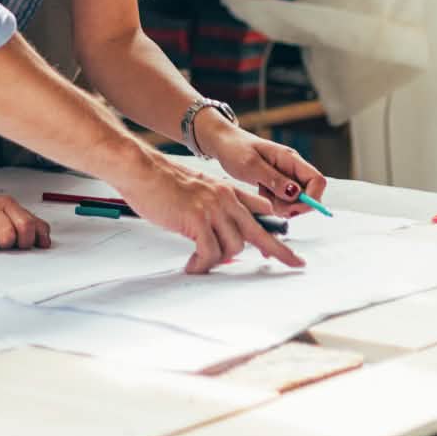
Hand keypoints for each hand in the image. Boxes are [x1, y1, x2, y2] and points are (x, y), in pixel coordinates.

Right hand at [118, 154, 305, 273]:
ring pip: (233, 246)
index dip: (273, 230)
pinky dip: (201, 264)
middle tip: (295, 264)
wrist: (141, 169)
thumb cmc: (161, 181)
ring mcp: (213, 208)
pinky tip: (191, 266)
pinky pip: (209, 253)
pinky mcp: (198, 219)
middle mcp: (225, 198)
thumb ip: (214, 206)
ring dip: (218, 259)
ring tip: (200, 262)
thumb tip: (221, 235)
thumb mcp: (197, 188)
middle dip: (280, 251)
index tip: (286, 247)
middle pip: (260, 231)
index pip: (260, 209)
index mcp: (226, 190)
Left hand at [192, 110, 327, 213]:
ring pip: (295, 201)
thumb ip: (274, 179)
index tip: (294, 209)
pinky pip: (283, 201)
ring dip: (282, 206)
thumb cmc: (234, 148)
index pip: (317, 180)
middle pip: (308, 194)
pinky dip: (274, 204)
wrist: (222, 143)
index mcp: (290, 159)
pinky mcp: (276, 184)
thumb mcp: (251, 165)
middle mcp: (291, 168)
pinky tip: (260, 196)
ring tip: (262, 196)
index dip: (312, 198)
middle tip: (273, 207)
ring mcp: (285, 176)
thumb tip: (296, 194)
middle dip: (294, 206)